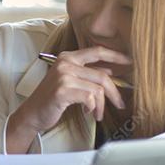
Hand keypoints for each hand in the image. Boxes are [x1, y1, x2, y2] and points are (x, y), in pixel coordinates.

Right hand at [8, 46, 130, 145]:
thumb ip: (87, 74)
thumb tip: (110, 70)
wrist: (32, 114)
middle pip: (102, 75)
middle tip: (120, 104)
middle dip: (114, 93)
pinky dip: (93, 108)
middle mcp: (65, 63)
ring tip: (97, 113)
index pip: (97, 51)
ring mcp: (63, 76)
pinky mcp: (63, 90)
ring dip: (102, 105)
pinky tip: (87, 112)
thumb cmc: (52, 99)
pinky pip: (90, 98)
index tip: (131, 62)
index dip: (116, 56)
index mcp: (68, 57)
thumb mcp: (70, 81)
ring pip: (98, 89)